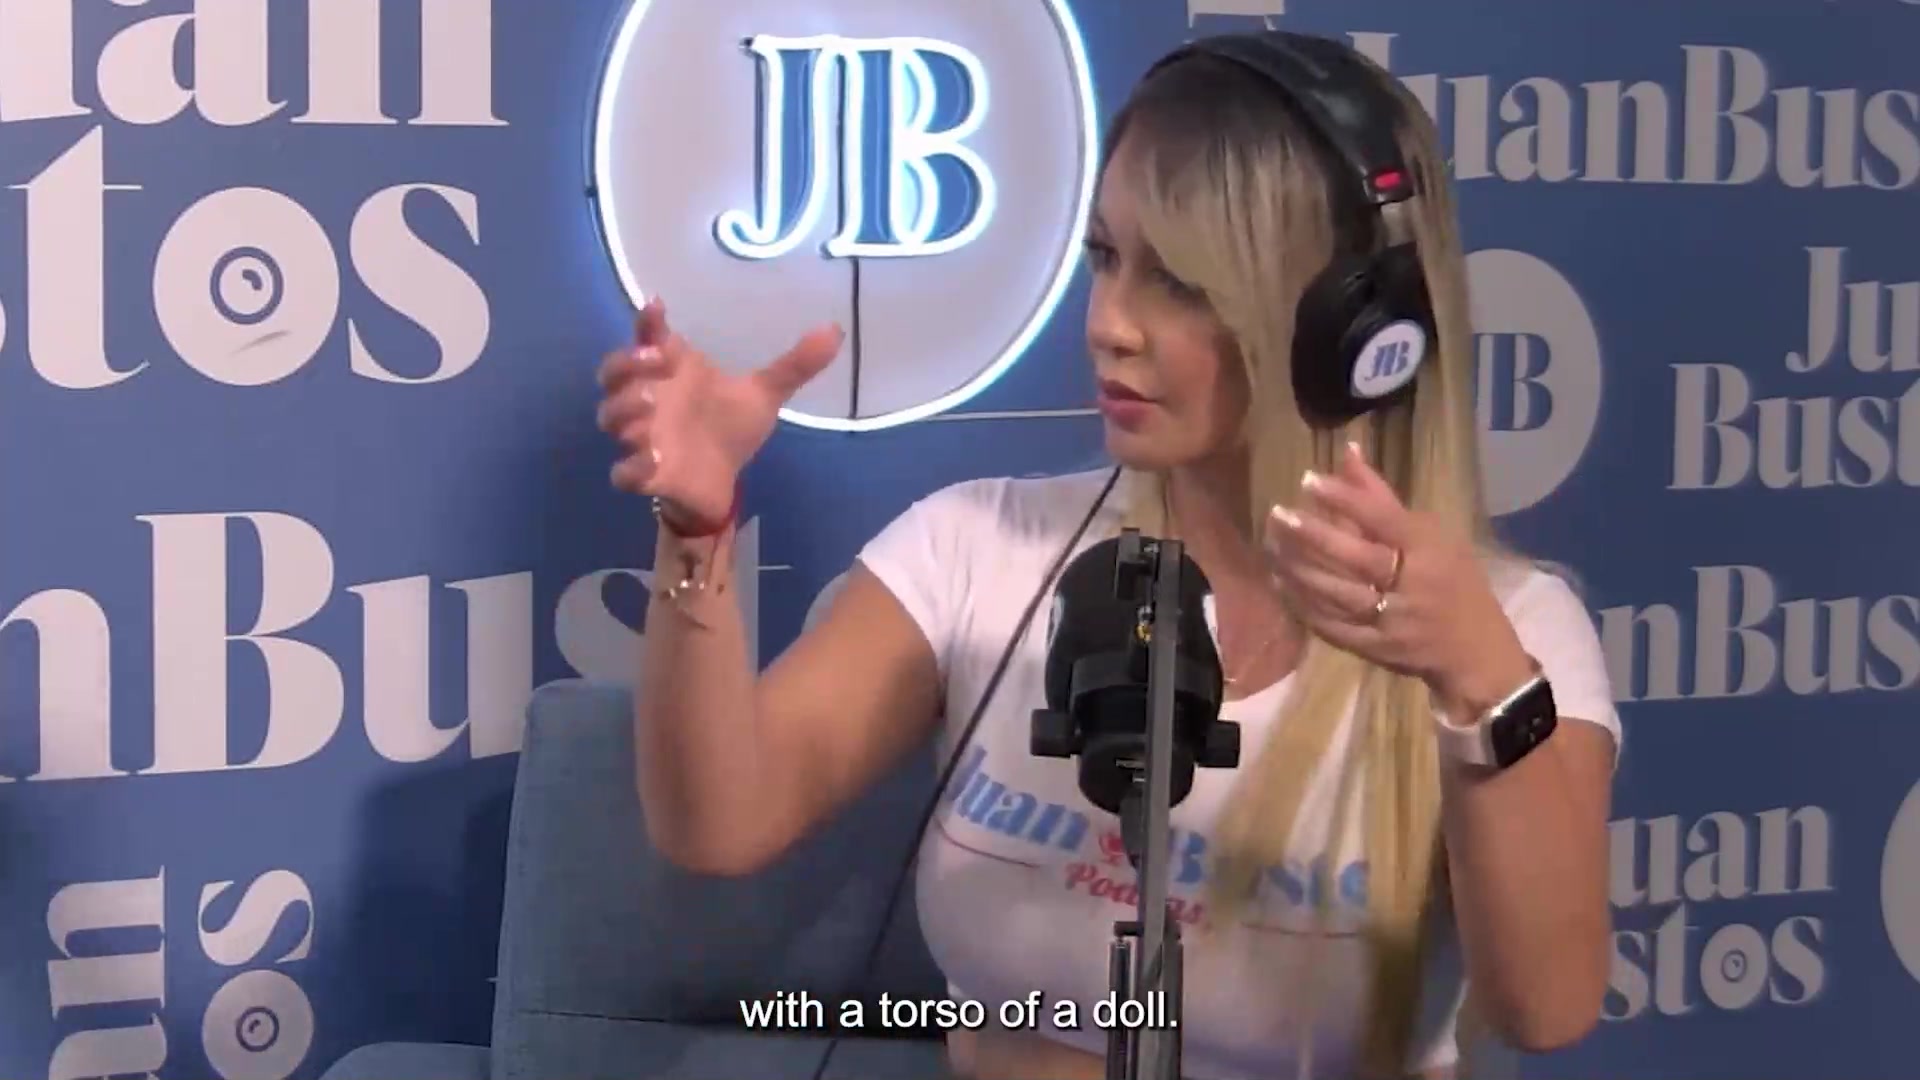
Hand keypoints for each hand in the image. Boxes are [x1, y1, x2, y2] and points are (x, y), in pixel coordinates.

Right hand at [596, 298, 842, 527]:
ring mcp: (642, 437)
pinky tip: (653, 462)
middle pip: (613, 373)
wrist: (722, 484)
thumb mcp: (764, 394)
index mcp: (674, 372)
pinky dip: (632, 468)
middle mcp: (650, 399)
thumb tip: (835, 330)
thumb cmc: (731, 429)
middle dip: (625, 365)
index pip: (648, 338)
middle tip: (654, 364)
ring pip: (610, 418)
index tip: (657, 307)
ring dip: (625, 411)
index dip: (646, 323)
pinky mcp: (645, 475)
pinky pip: (622, 472)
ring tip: (653, 411)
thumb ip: (794, 364)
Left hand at [1262, 441, 1529, 709]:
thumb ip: (1382, 499)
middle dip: (1314, 535)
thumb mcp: (1431, 535)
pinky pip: (1334, 627)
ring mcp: (1393, 620)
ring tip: (1270, 548)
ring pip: (1338, 594)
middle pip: (1358, 558)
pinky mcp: (1377, 649)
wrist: (1475, 650)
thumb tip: (1347, 451)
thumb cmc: (1453, 580)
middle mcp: (1412, 583)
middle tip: (1278, 514)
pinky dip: (1304, 606)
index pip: (1383, 519)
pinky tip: (1281, 586)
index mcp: (1428, 549)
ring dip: (1299, 571)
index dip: (1345, 499)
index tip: (1308, 480)